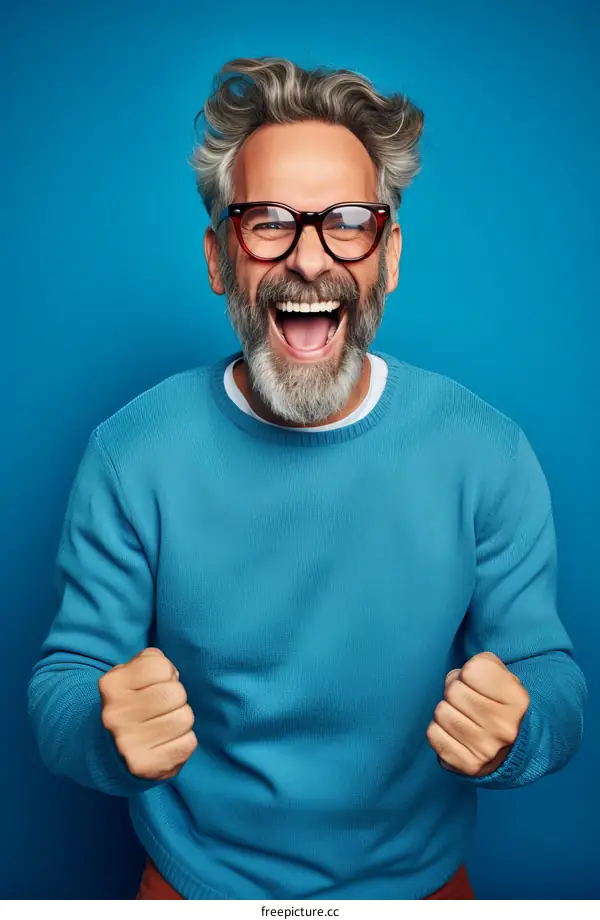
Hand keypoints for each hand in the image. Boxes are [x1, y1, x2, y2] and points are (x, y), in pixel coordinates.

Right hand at [99, 648, 196, 779]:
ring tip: (163, 725)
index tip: (154, 685)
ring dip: (180, 720)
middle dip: (176, 698)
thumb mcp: (130, 674)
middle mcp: (116, 715)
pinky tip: (165, 742)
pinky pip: (188, 743)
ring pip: (185, 718)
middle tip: (162, 708)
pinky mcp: (146, 766)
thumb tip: (171, 674)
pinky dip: (183, 741)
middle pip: (176, 693)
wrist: (111, 752)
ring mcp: (128, 743)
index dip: (165, 673)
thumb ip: (151, 661)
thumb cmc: (130, 704)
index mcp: (111, 686)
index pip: (160, 667)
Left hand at [426, 651, 528, 777]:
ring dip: (447, 710)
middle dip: (455, 690)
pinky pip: (433, 733)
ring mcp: (487, 749)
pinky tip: (454, 732)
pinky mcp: (468, 764)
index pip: (472, 670)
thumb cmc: (499, 705)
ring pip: (441, 711)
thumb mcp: (503, 678)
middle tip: (466, 700)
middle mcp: (505, 727)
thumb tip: (458, 676)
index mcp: (518, 701)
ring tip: (462, 716)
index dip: (469, 671)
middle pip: (453, 691)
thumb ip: (483, 665)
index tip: (477, 683)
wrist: (511, 750)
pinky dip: (439, 729)